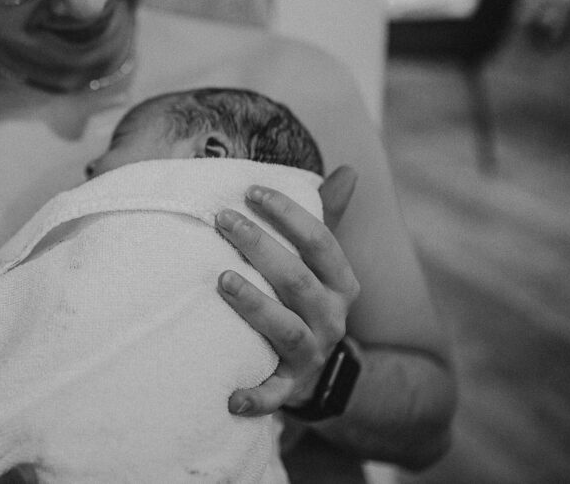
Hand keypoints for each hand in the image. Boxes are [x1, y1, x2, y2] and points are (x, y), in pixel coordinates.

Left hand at [216, 165, 359, 415]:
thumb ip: (328, 218)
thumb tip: (348, 170)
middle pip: (298, 281)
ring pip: (287, 330)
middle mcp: (332, 319)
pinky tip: (230, 396)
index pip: (322, 243)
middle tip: (222, 220)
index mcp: (342, 285)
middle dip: (261, 247)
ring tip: (221, 279)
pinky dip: (255, 398)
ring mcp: (312, 355)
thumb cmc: (309, 302)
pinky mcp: (290, 388)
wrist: (324, 374)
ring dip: (256, 305)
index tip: (250, 190)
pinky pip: (274, 397)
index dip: (289, 215)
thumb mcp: (322, 264)